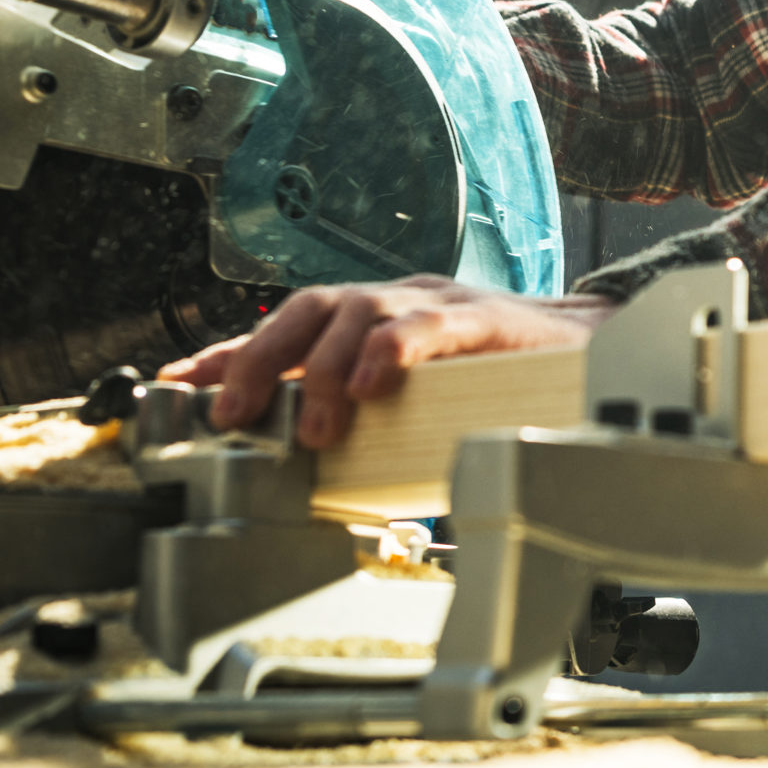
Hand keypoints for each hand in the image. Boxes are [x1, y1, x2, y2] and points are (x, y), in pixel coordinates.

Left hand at [157, 275, 617, 448]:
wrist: (594, 350)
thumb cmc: (505, 376)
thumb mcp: (422, 396)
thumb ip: (372, 418)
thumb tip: (314, 467)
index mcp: (377, 320)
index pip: (289, 325)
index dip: (230, 351)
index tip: (174, 386)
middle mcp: (398, 299)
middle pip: (310, 308)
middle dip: (259, 359)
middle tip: (234, 415)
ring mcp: (439, 302)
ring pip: (360, 309)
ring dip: (324, 368)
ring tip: (317, 427)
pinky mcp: (485, 318)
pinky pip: (429, 323)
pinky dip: (393, 348)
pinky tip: (375, 381)